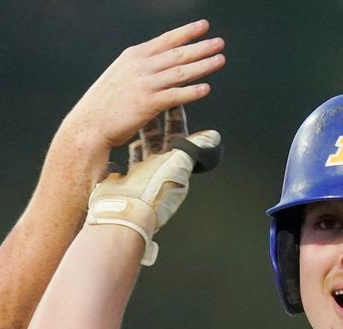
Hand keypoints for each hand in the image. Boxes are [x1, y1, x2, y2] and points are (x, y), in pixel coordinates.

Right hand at [60, 20, 224, 152]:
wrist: (88, 125)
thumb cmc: (102, 105)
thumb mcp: (119, 76)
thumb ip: (138, 69)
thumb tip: (157, 68)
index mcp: (133, 57)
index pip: (165, 40)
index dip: (186, 32)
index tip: (204, 26)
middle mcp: (140, 66)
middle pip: (178, 53)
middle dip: (201, 47)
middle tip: (220, 42)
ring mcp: (145, 84)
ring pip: (180, 72)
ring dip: (203, 65)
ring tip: (220, 60)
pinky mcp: (148, 104)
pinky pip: (175, 95)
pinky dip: (192, 92)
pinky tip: (206, 89)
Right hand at [87, 111, 219, 264]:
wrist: (128, 210)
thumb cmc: (154, 187)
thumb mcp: (179, 163)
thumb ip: (195, 147)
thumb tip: (214, 136)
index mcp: (176, 166)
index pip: (180, 138)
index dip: (177, 120)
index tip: (174, 104)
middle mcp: (162, 171)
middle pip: (162, 141)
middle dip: (160, 123)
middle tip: (156, 104)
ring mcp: (145, 176)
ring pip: (147, 149)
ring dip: (146, 133)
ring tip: (142, 117)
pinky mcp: (130, 180)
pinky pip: (134, 162)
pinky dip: (134, 150)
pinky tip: (131, 140)